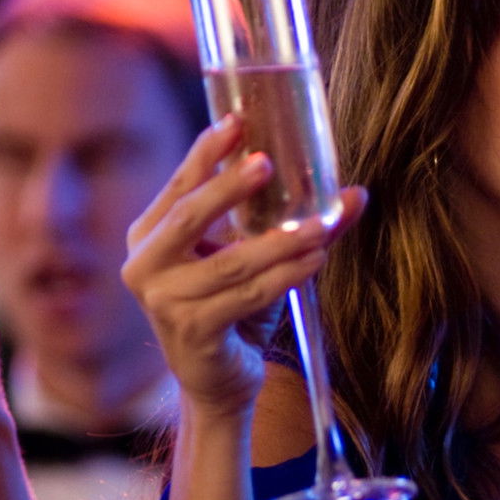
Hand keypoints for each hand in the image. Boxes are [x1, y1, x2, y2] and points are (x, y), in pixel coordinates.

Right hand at [121, 116, 364, 419]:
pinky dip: (285, 277)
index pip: (180, 184)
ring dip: (281, 241)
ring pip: (230, 262)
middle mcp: (145, 265)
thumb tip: (354, 194)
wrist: (218, 378)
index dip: (207, 151)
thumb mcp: (258, 257)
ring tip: (322, 225)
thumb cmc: (233, 306)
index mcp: (151, 235)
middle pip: (189, 215)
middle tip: (266, 162)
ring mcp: (164, 302)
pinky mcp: (192, 333)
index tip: (238, 120)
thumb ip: (296, 223)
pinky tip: (315, 260)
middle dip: (230, 186)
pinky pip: (246, 297)